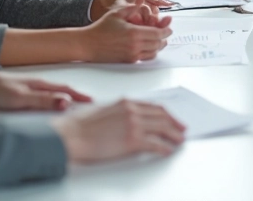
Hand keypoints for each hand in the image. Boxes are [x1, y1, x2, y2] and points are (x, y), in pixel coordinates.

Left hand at [0, 71, 92, 110]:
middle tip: (89, 102)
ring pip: (56, 91)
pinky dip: (57, 97)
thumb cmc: (0, 91)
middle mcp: (40, 83)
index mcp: (42, 84)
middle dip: (77, 95)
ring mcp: (33, 86)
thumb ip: (44, 101)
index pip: (66, 90)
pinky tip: (55, 101)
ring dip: (67, 96)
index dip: (79, 96)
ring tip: (76, 103)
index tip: (92, 101)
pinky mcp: (27, 90)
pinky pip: (48, 94)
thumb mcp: (23, 98)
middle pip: (63, 89)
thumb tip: (66, 102)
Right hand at [51, 99, 185, 162]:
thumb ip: (118, 112)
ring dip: (173, 135)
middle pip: (162, 115)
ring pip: (162, 128)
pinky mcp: (132, 139)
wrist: (70, 135)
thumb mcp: (102, 111)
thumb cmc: (79, 126)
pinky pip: (155, 144)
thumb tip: (127, 120)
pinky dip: (164, 147)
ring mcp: (134, 124)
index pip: (153, 106)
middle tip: (181, 130)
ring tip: (179, 141)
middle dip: (174, 123)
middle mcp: (132, 110)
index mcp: (125, 102)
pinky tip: (167, 151)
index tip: (172, 118)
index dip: (166, 113)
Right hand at [75, 0, 172, 62]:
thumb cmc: (101, 28)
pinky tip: (149, 46)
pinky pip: (145, 58)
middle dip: (164, 38)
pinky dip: (150, 52)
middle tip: (166, 33)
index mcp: (134, 33)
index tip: (169, 27)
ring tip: (159, 40)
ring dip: (158, 46)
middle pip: (158, 44)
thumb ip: (132, 7)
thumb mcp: (117, 13)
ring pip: (153, 53)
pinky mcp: (128, 61)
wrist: (88, 44)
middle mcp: (135, 46)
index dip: (166, 30)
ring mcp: (132, 55)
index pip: (158, 33)